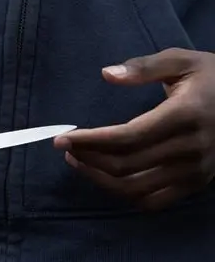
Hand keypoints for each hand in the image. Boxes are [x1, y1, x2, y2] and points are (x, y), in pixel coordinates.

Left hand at [55, 48, 214, 209]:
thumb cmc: (212, 77)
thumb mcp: (181, 60)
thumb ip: (144, 67)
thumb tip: (108, 74)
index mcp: (186, 115)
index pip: (128, 137)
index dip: (91, 141)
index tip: (63, 138)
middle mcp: (192, 147)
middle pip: (126, 164)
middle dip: (88, 158)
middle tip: (65, 148)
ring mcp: (196, 170)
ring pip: (135, 188)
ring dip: (99, 179)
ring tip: (78, 162)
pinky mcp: (197, 183)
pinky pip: (153, 200)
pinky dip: (124, 194)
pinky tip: (105, 178)